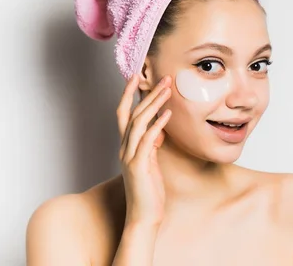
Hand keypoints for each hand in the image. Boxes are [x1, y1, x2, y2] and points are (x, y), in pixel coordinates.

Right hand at [116, 74, 172, 227]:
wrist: (144, 216)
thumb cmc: (149, 190)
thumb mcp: (151, 162)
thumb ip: (152, 144)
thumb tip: (160, 128)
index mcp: (127, 146)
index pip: (124, 114)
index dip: (129, 94)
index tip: (137, 76)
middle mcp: (125, 148)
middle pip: (133, 114)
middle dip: (147, 93)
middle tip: (163, 78)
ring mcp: (130, 157)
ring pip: (139, 123)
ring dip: (153, 104)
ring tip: (167, 90)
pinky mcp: (139, 166)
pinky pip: (148, 141)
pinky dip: (158, 125)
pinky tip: (168, 115)